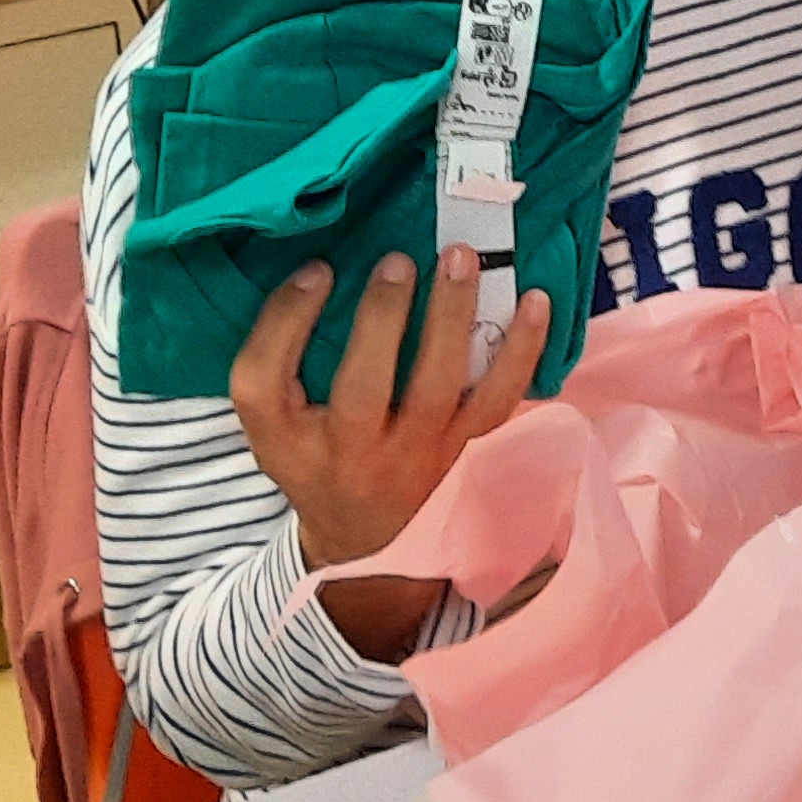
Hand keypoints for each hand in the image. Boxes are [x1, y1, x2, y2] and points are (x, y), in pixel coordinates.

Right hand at [228, 249, 550, 656]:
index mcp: (290, 444)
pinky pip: (500, 399)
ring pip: (439, 388)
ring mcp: (418, 458)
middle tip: (398, 259)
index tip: (319, 269)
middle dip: (381, 319)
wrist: (367, 543)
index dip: (287, 320)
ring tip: (460, 259)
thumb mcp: (272, 426)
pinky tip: (536, 301)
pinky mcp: (468, 453)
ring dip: (453, 319)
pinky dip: (522, 349)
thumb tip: (318, 271)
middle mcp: (353, 456)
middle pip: (362, 387)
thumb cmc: (315, 461)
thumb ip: (274, 356)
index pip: (265, 383)